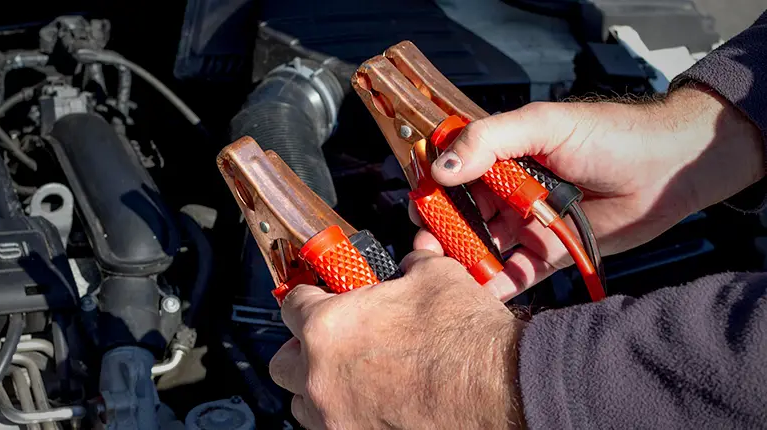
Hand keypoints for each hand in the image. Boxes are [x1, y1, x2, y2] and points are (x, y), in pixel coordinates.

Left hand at [269, 251, 524, 429]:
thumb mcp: (435, 276)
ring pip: (303, 404)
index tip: (317, 299)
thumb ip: (408, 266)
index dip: (307, 298)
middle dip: (302, 350)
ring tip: (352, 378)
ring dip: (320, 388)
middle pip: (283, 363)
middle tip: (330, 342)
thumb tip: (410, 262)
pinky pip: (334, 428)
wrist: (501, 390)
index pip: (291, 306)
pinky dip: (346, 416)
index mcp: (328, 326)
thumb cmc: (466, 337)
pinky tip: (374, 404)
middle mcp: (321, 377)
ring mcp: (336, 419)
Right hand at [414, 86, 762, 298]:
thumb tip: (441, 169)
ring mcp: (526, 223)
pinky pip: (515, 272)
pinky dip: (496, 284)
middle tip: (427, 250)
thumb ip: (490, 140)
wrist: (667, 168)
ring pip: (483, 246)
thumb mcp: (544, 124)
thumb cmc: (609, 135)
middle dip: (441, 232)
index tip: (419, 208)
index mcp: (501, 154)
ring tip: (446, 276)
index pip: (452, 173)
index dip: (432, 191)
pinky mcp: (549, 252)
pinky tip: (479, 293)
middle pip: (461, 215)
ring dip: (463, 261)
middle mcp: (508, 190)